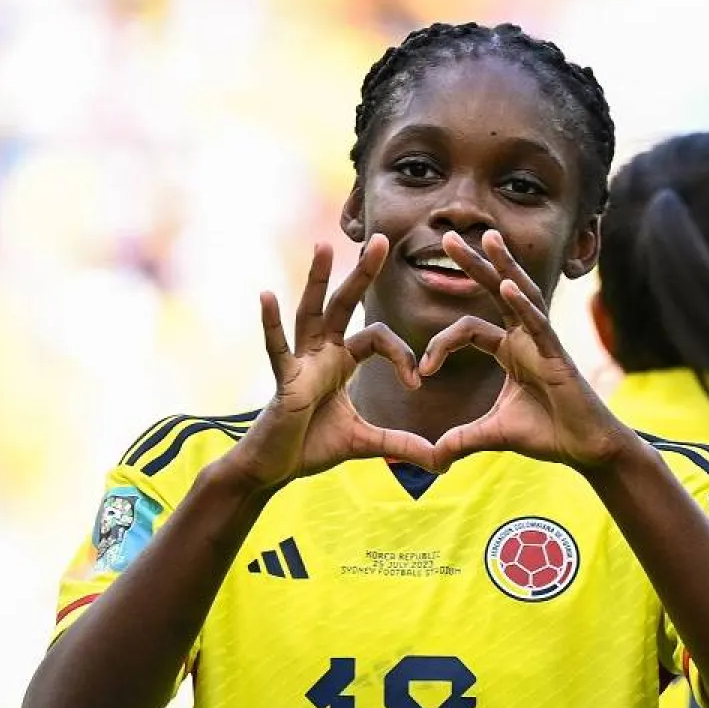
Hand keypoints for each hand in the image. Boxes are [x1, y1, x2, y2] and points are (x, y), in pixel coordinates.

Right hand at [223, 235, 437, 490]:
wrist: (273, 468)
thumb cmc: (311, 446)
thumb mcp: (365, 443)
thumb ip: (401, 444)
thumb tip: (441, 460)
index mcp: (341, 361)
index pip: (378, 337)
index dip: (401, 355)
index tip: (417, 383)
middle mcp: (320, 353)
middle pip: (345, 304)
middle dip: (363, 273)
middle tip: (383, 239)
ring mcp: (299, 363)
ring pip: (311, 312)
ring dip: (318, 279)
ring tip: (324, 245)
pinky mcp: (283, 380)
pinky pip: (276, 348)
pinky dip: (271, 323)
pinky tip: (267, 295)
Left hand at [422, 230, 635, 470]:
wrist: (586, 450)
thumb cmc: (548, 434)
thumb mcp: (492, 435)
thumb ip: (461, 440)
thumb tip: (431, 459)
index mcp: (509, 349)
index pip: (468, 329)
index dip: (440, 345)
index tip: (423, 372)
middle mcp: (526, 337)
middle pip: (495, 291)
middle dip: (473, 264)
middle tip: (449, 236)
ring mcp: (544, 342)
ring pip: (521, 294)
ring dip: (502, 266)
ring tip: (487, 238)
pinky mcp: (558, 356)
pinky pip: (538, 324)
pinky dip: (523, 305)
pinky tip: (507, 286)